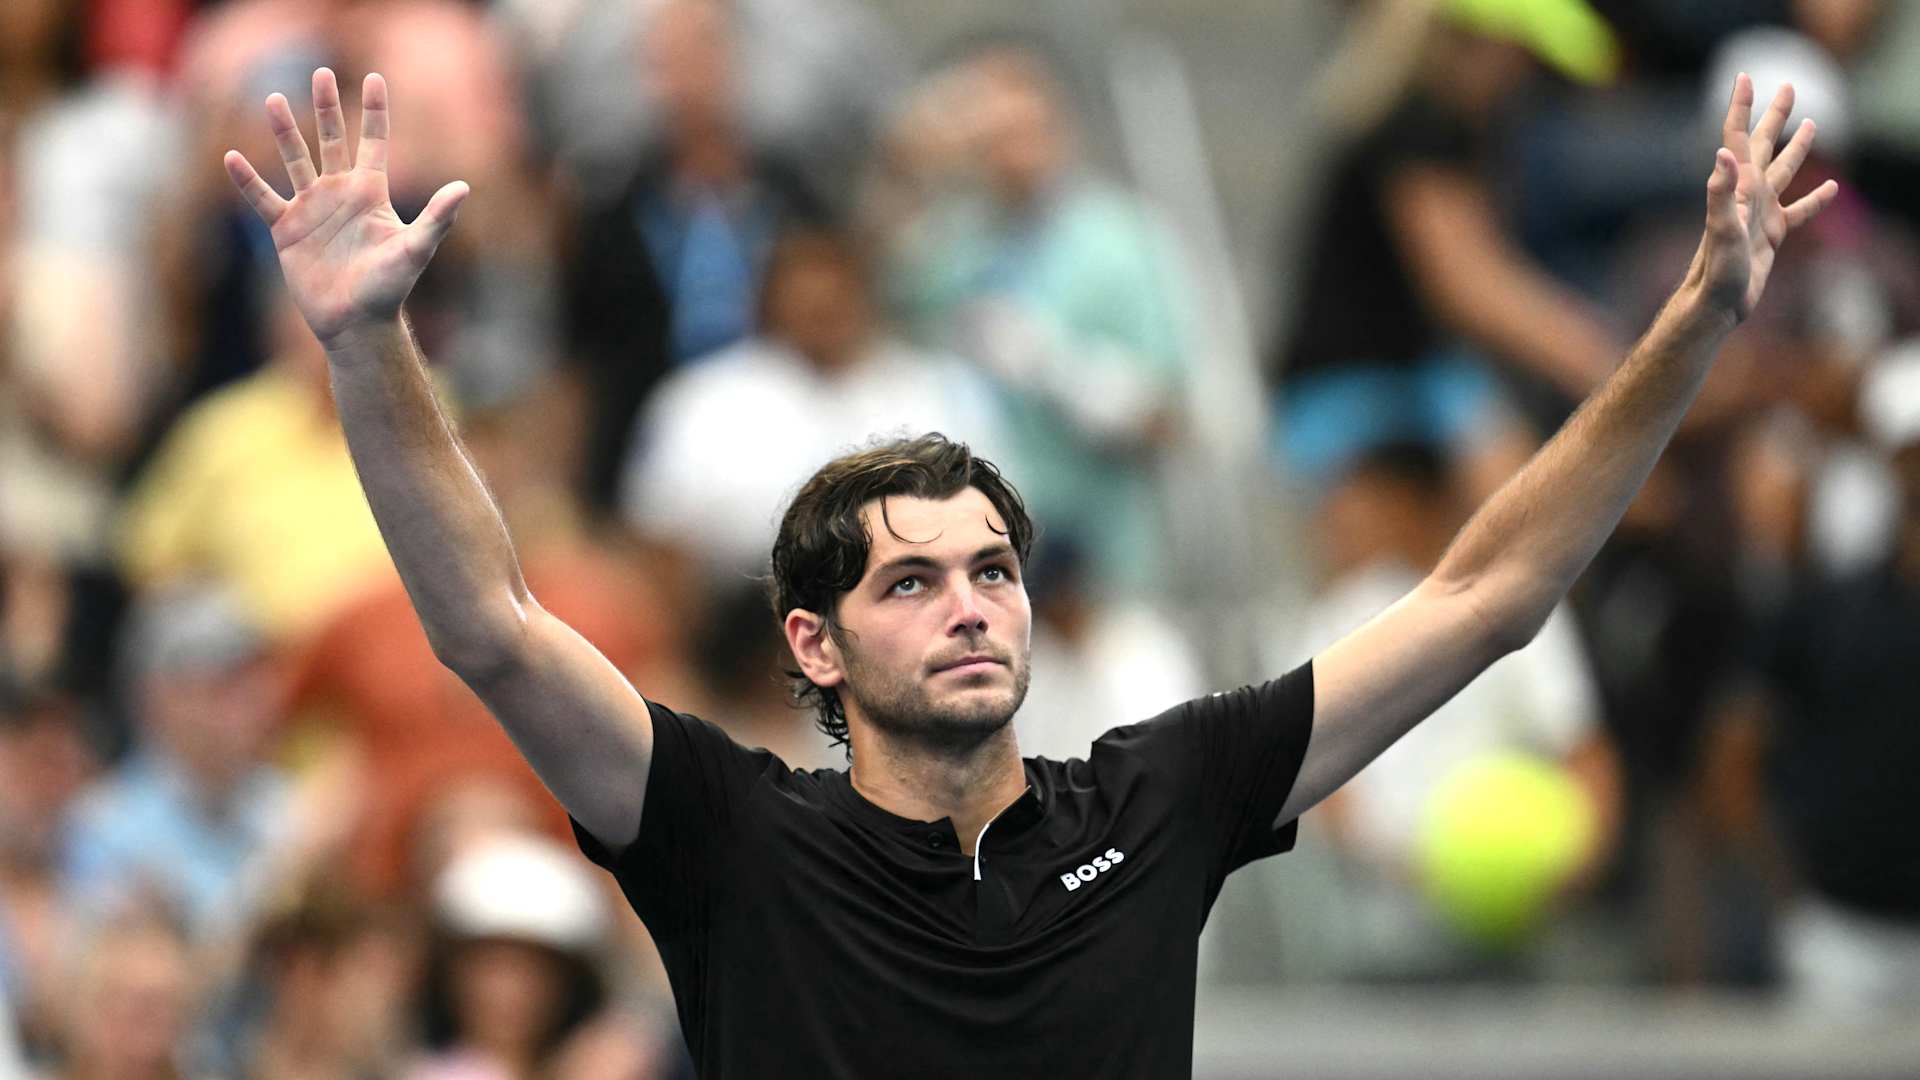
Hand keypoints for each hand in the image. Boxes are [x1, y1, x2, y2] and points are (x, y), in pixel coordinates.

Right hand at [223, 68, 467, 349]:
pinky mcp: (287, 230)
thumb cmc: (390, 289)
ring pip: (296, 160)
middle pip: (333, 140)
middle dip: (327, 108)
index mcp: (371, 193)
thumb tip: (464, 188)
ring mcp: (312, 209)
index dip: (376, 111)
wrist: (356, 323)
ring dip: (285, 132)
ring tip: (273, 99)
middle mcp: (341, 194)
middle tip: (321, 72)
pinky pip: (263, 200)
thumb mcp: (415, 249)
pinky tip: (231, 158)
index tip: (375, 77)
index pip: (374, 142)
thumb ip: (437, 217)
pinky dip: (248, 181)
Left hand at [1692, 74, 1838, 322]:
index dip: (1740, 107)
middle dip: (1774, 115)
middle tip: (1789, 86)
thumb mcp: (1721, 229)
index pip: (1736, 137)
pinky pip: (1798, 212)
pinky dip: (1814, 199)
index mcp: (1737, 187)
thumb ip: (1721, 192)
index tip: (1745, 77)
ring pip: (1783, 171)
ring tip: (1812, 123)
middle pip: (1763, 145)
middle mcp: (1748, 195)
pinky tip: (1830, 188)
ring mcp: (1760, 214)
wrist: (1716, 305)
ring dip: (1797, 148)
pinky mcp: (1771, 235)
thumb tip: (1723, 154)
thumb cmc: (1716, 270)